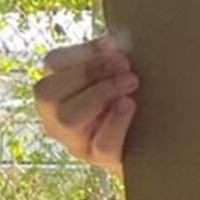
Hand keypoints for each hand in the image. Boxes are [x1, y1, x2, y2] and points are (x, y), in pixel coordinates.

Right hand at [33, 35, 137, 170]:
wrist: (150, 145)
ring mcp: (74, 140)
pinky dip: (117, 122)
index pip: (53, 63)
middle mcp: (55, 116)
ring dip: (100, 94)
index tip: (115, 46)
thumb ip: (110, 58)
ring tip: (130, 83)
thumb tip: (115, 40)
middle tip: (124, 65)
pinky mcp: (98, 159)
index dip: (83, 52)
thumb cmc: (126, 101)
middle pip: (48, 92)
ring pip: (68, 118)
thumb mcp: (115, 77)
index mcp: (57, 87)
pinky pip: (101, 144)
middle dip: (88, 73)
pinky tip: (130, 105)